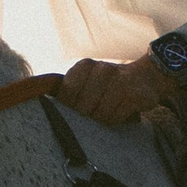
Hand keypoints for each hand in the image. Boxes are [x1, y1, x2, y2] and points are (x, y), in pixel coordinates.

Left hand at [56, 53, 183, 126]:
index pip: (67, 93)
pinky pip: (115, 117)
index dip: (68, 108)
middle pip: (82, 107)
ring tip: (105, 114)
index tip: (73, 113)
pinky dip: (114, 120)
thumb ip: (68, 89)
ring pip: (99, 114)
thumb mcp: (87, 78)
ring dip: (100, 121)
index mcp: (84, 66)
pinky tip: (118, 113)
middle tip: (92, 116)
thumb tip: (40, 103)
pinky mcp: (133, 94)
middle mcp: (101, 70)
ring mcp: (118, 81)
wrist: (146, 76)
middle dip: (85, 117)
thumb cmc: (109, 83)